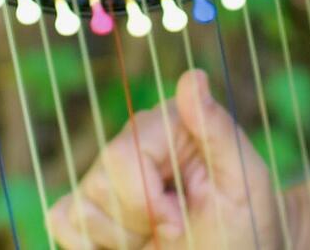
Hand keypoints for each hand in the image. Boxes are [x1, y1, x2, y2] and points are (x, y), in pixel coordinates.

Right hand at [46, 68, 309, 248]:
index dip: (145, 199)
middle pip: (98, 182)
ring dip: (119, 237)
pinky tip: (127, 246)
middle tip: (174, 231)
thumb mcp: (245, 181)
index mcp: (169, 126)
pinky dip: (87, 244)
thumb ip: (217, 129)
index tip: (180, 223)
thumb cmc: (248, 224)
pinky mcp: (92, 210)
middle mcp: (133, 143)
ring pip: (79, 206)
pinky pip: (61, 219)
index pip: (122, 156)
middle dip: (135, 220)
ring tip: (156, 238)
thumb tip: (193, 77)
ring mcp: (108, 178)